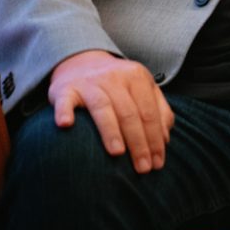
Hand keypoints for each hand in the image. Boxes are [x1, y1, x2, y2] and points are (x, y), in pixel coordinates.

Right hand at [48, 49, 173, 173]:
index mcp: (137, 77)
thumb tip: (165, 139)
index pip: (149, 113)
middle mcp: (114, 78)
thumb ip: (158, 110)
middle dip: (139, 143)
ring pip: (103, 108)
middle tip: (143, 168)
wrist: (81, 62)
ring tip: (117, 153)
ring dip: (110, 131)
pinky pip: (64, 101)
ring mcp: (89, 83)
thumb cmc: (117, 83)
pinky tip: (66, 125)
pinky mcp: (65, 89)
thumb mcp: (142, 88)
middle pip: (130, 113)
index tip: (157, 163)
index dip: (155, 139)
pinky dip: (64, 112)